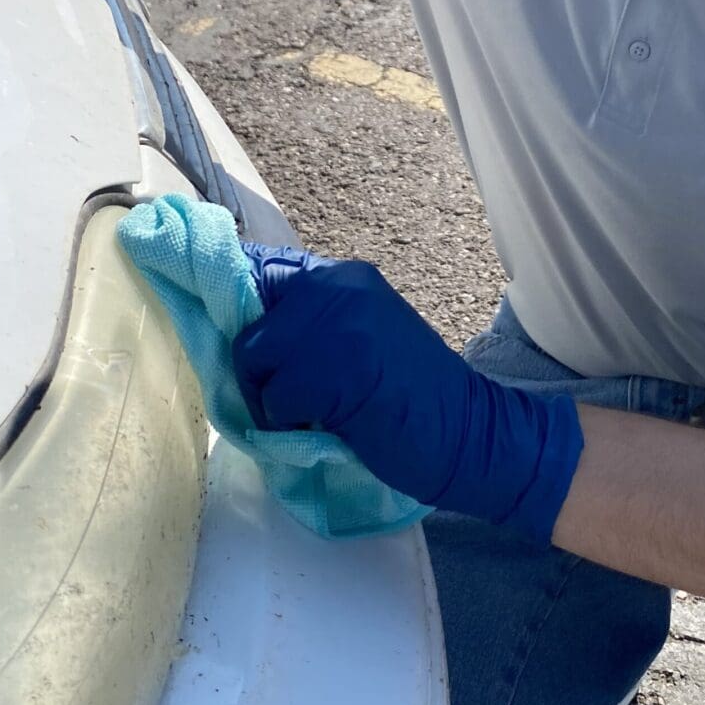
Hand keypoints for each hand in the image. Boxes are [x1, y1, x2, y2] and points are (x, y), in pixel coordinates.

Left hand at [233, 246, 583, 542]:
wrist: (469, 432)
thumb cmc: (408, 397)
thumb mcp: (358, 338)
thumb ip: (308, 325)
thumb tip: (236, 333)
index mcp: (342, 277)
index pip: (257, 272)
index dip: (239, 313)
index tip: (251, 353)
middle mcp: (338, 286)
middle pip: (248, 330)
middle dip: (260, 374)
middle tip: (301, 401)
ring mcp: (340, 323)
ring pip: (255, 362)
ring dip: (273, 402)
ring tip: (318, 413)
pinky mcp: (338, 369)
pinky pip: (275, 398)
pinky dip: (289, 424)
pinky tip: (330, 426)